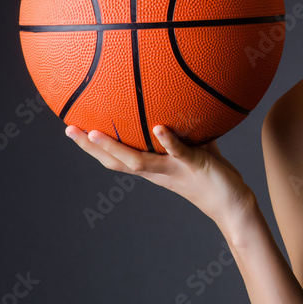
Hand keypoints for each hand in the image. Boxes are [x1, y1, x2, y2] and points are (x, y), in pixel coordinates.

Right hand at [64, 124, 256, 229]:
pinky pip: (179, 152)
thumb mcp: (195, 148)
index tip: (72, 130)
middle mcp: (158, 171)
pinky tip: (158, 128)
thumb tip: (182, 101)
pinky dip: (168, 141)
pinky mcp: (194, 166)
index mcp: (153, 168)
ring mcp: (174, 170)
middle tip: (69, 130)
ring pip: (138, 161)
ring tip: (95, 132)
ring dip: (115, 148)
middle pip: (116, 161)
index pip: (116, 158)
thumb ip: (185, 129)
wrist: (233, 203)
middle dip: (90, 147)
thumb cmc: (213, 174)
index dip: (93, 147)